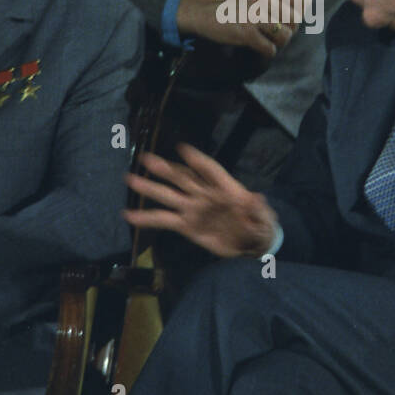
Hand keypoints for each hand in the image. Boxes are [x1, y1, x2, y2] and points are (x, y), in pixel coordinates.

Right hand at [124, 143, 279, 257]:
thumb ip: (259, 209)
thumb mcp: (265, 218)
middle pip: (184, 178)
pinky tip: (130, 215)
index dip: (197, 160)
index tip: (182, 149)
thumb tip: (257, 198)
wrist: (252, 245)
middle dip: (166, 169)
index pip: (210, 171)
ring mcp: (194, 209)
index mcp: (226, 188)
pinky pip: (164, 220)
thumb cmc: (260, 225)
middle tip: (147, 159)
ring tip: (131, 179)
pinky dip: (147, 218)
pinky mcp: (187, 226)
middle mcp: (206, 195)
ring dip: (151, 188)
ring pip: (169, 195)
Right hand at [176, 0, 300, 56]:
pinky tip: (260, 48)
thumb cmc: (231, 2)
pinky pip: (270, 49)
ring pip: (285, 37)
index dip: (296, 15)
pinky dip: (267, 52)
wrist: (202, 9)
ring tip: (269, 42)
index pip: (300, 3)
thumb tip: (306, 5)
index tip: (287, 21)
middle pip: (295, 22)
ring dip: (279, 43)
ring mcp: (256, 15)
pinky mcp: (247, 32)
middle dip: (288, 31)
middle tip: (275, 34)